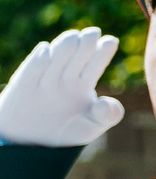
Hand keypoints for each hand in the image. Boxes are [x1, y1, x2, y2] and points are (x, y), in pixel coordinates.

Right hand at [0, 29, 124, 148]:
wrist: (30, 145)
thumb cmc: (64, 132)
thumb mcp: (91, 128)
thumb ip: (107, 116)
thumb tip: (106, 102)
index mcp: (83, 83)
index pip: (96, 62)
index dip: (103, 50)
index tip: (111, 41)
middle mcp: (65, 77)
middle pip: (78, 53)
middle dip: (86, 41)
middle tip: (93, 33)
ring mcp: (44, 78)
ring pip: (56, 55)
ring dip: (65, 44)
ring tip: (74, 37)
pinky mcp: (23, 85)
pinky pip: (30, 69)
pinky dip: (38, 60)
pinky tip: (46, 50)